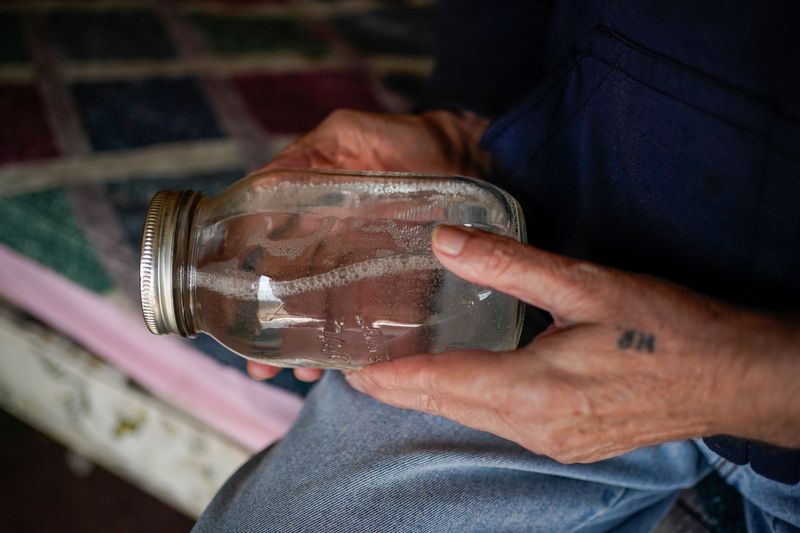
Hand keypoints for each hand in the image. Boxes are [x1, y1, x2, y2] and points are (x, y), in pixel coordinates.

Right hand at [247, 109, 490, 382]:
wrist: (465, 154)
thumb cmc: (404, 140)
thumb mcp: (347, 137)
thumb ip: (304, 157)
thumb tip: (256, 186)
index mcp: (313, 220)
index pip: (273, 260)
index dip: (251, 288)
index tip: (234, 318)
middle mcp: (336, 251)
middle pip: (298, 298)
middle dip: (276, 334)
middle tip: (262, 367)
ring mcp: (370, 272)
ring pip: (334, 316)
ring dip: (314, 347)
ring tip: (303, 372)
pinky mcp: (407, 286)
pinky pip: (384, 321)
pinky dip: (368, 346)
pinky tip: (354, 366)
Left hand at [345, 225, 799, 462]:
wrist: (731, 376)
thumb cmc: (665, 329)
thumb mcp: (583, 284)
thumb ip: (507, 263)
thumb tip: (443, 239)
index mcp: (533, 391)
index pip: (438, 384)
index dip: (389, 377)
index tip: (348, 366)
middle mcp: (534, 428)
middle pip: (448, 405)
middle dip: (401, 386)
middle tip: (360, 363)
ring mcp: (552, 443)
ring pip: (472, 416)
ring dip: (434, 392)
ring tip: (398, 366)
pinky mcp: (567, 443)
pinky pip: (499, 422)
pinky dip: (469, 399)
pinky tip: (461, 378)